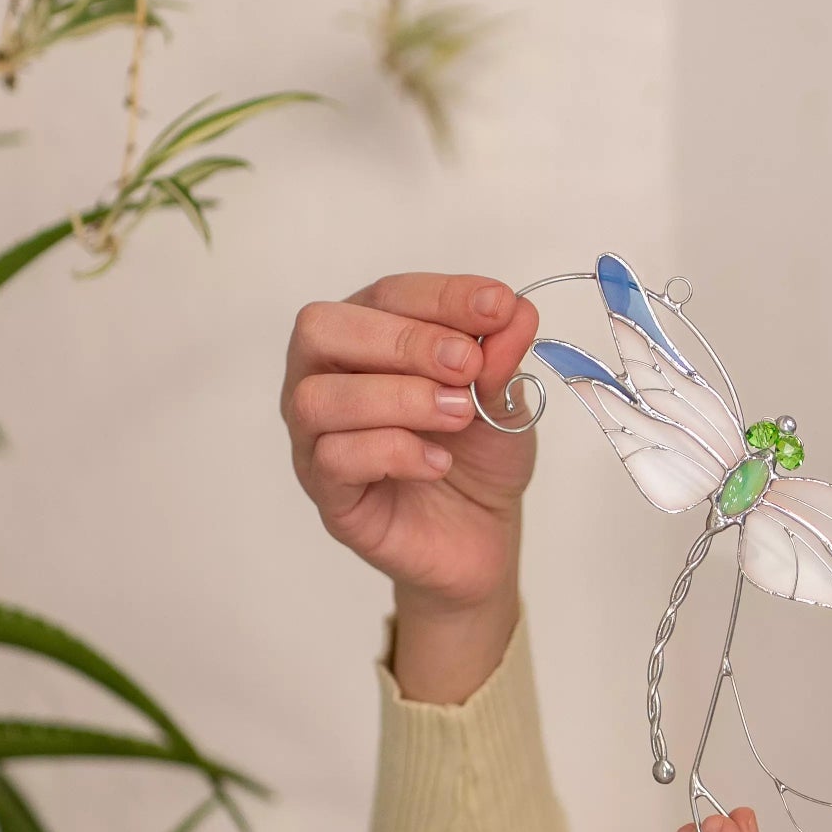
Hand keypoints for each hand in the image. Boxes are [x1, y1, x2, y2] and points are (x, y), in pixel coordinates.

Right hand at [282, 271, 539, 608]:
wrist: (481, 536)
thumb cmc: (479, 457)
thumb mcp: (504, 399)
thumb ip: (502, 358)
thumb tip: (515, 312)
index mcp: (367, 339)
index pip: (385, 295)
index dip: (441, 295)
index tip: (498, 306)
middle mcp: (326, 380)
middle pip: (322, 330)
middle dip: (405, 340)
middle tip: (468, 365)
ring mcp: (316, 439)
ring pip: (319, 398)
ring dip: (398, 397)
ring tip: (459, 416)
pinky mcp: (328, 496)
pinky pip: (334, 460)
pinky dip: (394, 452)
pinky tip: (438, 462)